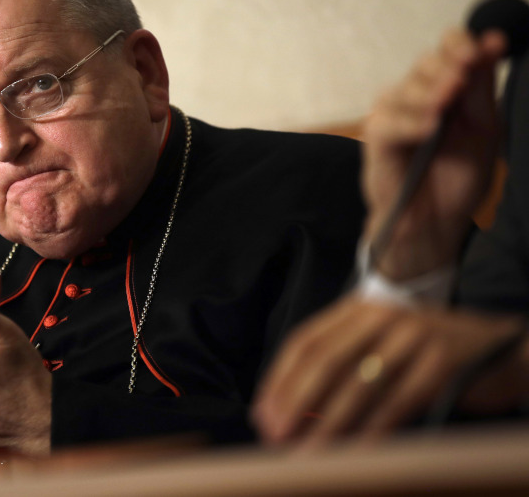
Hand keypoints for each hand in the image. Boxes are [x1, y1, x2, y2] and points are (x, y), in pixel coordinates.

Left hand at [253, 297, 527, 446]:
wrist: (503, 352)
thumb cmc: (428, 358)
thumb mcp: (380, 350)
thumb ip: (341, 369)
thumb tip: (289, 412)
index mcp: (358, 309)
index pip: (305, 341)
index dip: (279, 380)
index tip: (262, 415)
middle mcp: (381, 314)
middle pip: (324, 359)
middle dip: (294, 402)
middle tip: (275, 436)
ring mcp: (412, 334)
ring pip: (358, 383)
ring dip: (328, 424)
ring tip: (307, 456)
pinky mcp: (440, 361)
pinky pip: (396, 402)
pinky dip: (372, 431)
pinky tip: (355, 455)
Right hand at [363, 28, 505, 278]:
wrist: (436, 223)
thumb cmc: (458, 178)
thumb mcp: (483, 129)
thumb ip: (482, 88)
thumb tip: (493, 41)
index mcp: (444, 90)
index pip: (447, 49)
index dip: (462, 43)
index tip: (489, 47)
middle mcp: (414, 97)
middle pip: (425, 63)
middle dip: (448, 68)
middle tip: (463, 81)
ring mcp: (391, 116)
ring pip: (406, 89)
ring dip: (430, 95)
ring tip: (445, 113)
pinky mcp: (376, 140)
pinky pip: (388, 123)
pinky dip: (411, 124)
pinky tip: (429, 129)